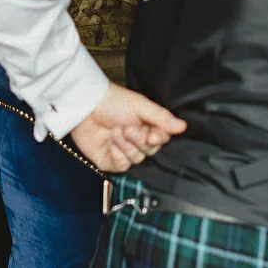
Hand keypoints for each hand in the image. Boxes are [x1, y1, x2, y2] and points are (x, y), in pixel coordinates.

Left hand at [69, 83, 186, 173]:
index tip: (153, 134)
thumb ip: (161, 117)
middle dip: (139, 139)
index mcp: (147, 126)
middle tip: (127, 127)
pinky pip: (123, 166)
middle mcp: (138, 140)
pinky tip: (111, 143)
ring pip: (138, 159)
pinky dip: (118, 154)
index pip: (162, 139)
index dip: (158, 139)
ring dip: (127, 145)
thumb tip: (182, 126)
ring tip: (116, 131)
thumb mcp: (140, 105)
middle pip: (150, 150)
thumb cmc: (111, 101)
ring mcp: (125, 151)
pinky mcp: (112, 161)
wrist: (85, 107)